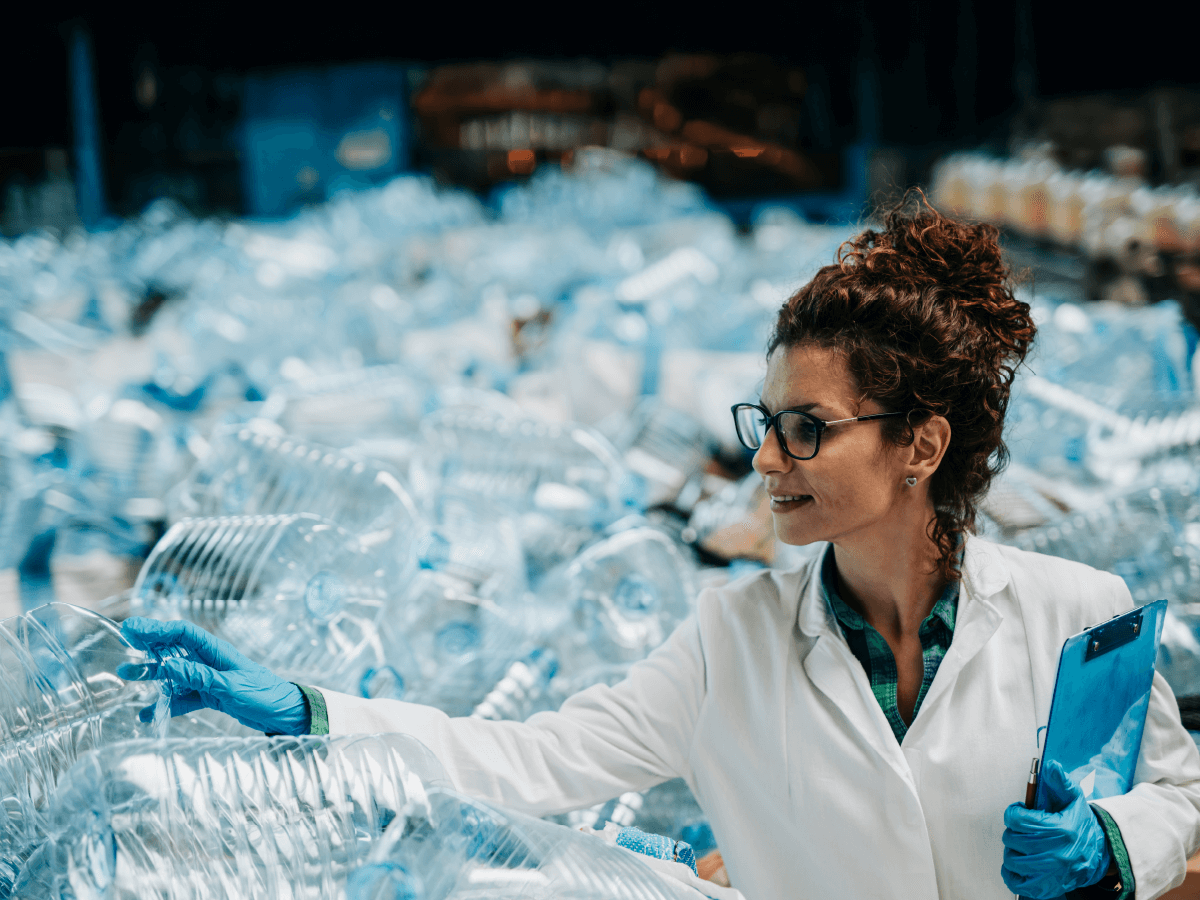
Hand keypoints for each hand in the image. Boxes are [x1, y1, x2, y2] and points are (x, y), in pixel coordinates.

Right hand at [118, 618, 309, 735]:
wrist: (285, 714)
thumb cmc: (264, 694)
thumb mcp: (231, 686)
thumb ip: (200, 677)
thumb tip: (169, 665)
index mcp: (217, 651)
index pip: (183, 632)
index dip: (157, 628)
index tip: (132, 628)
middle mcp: (209, 661)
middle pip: (173, 649)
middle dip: (148, 647)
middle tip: (122, 646)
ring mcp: (208, 678)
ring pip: (174, 674)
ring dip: (152, 675)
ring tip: (126, 677)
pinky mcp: (209, 696)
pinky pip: (182, 697)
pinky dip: (166, 704)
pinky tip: (147, 714)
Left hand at [1001, 760, 1111, 897]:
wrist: (1098, 854)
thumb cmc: (1080, 825)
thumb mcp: (1074, 799)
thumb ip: (1060, 781)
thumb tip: (1051, 766)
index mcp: (1059, 830)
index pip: (1017, 819)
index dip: (1013, 813)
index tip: (1019, 812)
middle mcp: (1054, 853)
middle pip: (1012, 839)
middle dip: (1013, 831)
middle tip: (1023, 829)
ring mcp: (1050, 873)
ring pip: (1011, 858)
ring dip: (1013, 850)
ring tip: (1024, 845)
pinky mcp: (1046, 887)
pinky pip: (1016, 881)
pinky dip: (1012, 872)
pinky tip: (1020, 862)